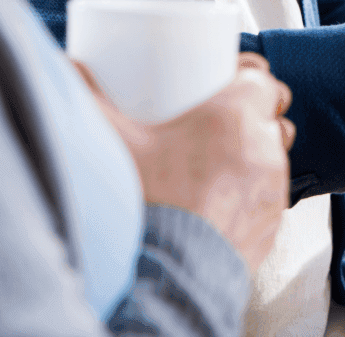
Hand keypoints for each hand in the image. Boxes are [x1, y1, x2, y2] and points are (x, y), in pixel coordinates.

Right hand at [73, 54, 295, 269]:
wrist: (167, 277)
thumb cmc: (149, 207)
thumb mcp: (114, 142)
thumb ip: (90, 97)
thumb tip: (71, 68)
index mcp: (234, 116)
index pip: (261, 76)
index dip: (245, 75)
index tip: (226, 79)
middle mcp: (262, 148)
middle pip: (270, 116)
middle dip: (249, 116)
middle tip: (215, 122)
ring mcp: (271, 188)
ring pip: (273, 157)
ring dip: (251, 155)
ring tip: (216, 163)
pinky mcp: (270, 224)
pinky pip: (268, 197)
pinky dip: (251, 194)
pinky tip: (221, 199)